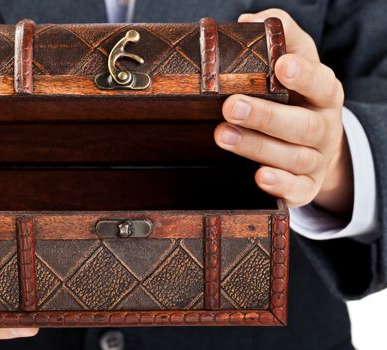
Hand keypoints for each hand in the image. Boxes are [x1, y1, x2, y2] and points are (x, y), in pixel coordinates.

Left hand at [214, 9, 352, 213]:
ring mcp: (316, 160)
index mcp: (324, 95)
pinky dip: (280, 185)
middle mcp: (324, 128)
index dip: (305, 75)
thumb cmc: (296, 98)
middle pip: (302, 125)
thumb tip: (251, 21)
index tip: (282, 65)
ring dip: (257, 147)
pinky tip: (259, 177)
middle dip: (265, 116)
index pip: (322, 83)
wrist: (315, 146)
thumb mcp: (295, 63)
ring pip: (293, 157)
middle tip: (230, 106)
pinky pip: (297, 190)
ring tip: (222, 135)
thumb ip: (280, 38)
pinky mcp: (305, 187)